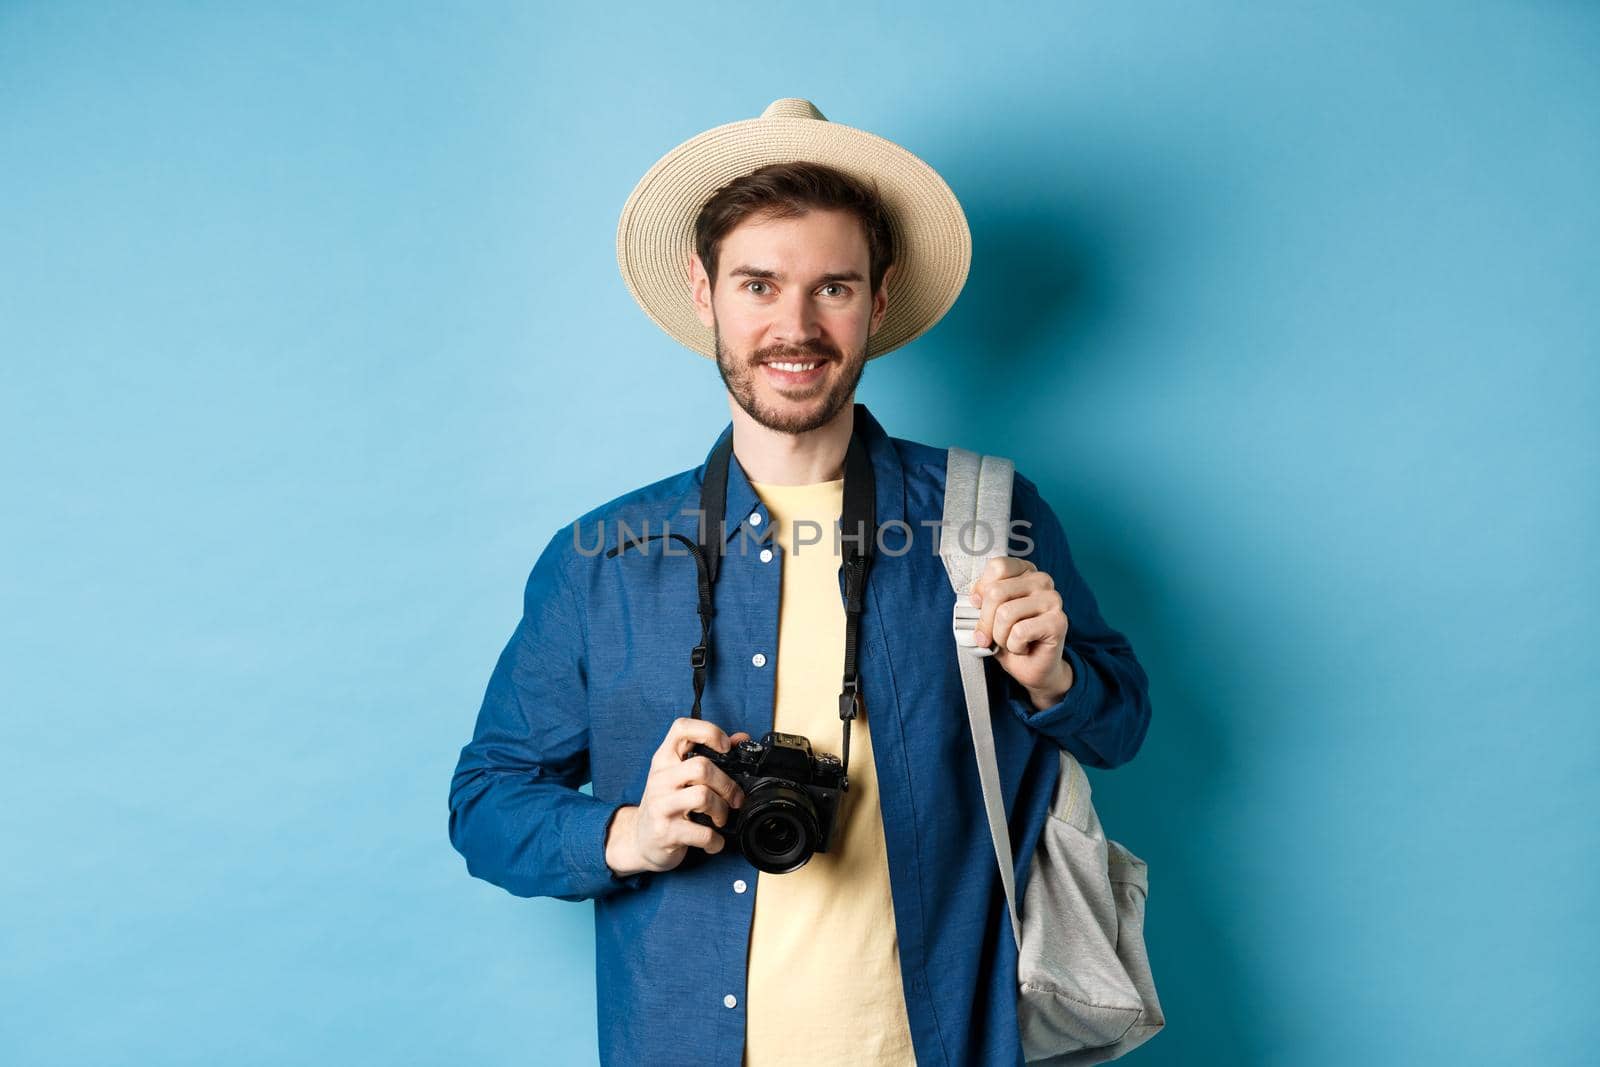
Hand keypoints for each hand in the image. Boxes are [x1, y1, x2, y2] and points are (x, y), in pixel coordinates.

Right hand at [604, 717, 750, 876]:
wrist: (639, 840)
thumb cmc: (666, 804)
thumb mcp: (680, 777)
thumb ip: (710, 756)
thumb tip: (741, 739)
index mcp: (664, 760)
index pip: (681, 728)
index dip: (708, 731)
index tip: (726, 746)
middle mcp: (660, 778)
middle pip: (701, 767)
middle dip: (727, 785)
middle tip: (733, 799)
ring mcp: (660, 805)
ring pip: (703, 797)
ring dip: (722, 811)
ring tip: (720, 818)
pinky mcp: (665, 832)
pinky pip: (702, 833)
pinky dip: (716, 841)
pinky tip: (713, 841)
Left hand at [969, 556, 1073, 709]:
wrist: (1032, 667)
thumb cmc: (1010, 638)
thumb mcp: (988, 615)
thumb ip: (981, 600)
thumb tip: (975, 600)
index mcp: (1024, 571)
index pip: (997, 567)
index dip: (981, 592)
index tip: (980, 608)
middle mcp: (1041, 580)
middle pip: (996, 592)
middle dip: (986, 622)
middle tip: (993, 636)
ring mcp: (1052, 599)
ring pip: (1005, 613)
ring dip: (1000, 636)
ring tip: (1011, 641)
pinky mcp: (1058, 621)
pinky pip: (1019, 632)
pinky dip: (1014, 646)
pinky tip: (1024, 647)